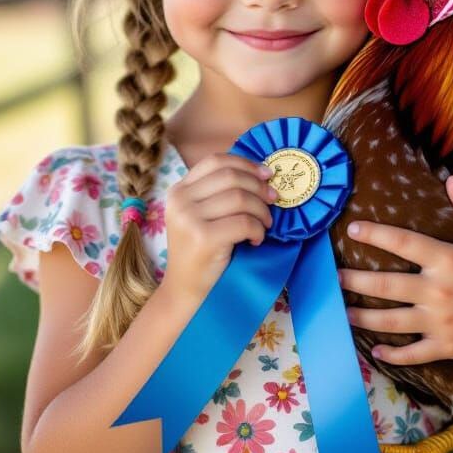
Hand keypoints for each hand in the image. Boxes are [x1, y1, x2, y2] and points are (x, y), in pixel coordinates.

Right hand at [161, 152, 278, 304]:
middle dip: (259, 187)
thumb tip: (263, 174)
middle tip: (273, 201)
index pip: (216, 161)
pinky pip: (244, 222)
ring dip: (261, 211)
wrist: (185, 291)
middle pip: (231, 177)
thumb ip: (219, 193)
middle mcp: (180, 200)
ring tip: (265, 225)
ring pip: (240, 198)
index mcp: (179, 190)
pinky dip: (258, 230)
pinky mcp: (203, 238)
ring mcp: (189, 218)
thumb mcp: (201, 216)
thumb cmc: (199, 253)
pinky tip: (256, 240)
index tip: (266, 175)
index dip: (245, 163)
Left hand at [338, 175, 452, 365]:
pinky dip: (392, 353)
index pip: (403, 242)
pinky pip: (413, 352)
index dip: (375, 234)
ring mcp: (442, 321)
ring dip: (363, 316)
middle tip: (334, 277)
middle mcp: (439, 291)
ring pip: (392, 320)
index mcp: (448, 259)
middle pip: (386, 284)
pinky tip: (375, 350)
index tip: (353, 230)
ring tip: (343, 311)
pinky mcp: (448, 346)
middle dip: (356, 280)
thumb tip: (451, 180)